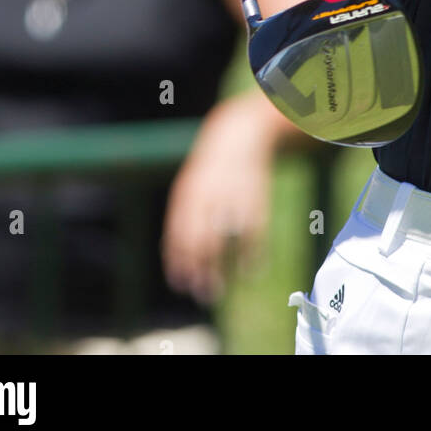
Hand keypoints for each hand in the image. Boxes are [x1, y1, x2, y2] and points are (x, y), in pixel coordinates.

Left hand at [160, 93, 275, 304]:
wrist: (239, 135)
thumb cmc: (210, 170)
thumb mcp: (190, 187)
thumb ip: (183, 218)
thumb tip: (174, 257)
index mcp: (189, 195)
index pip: (180, 235)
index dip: (179, 262)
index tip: (181, 285)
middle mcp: (209, 197)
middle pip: (201, 242)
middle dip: (200, 272)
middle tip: (202, 294)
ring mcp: (234, 197)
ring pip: (226, 241)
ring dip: (223, 269)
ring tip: (221, 289)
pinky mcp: (256, 198)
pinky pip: (254, 233)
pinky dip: (252, 255)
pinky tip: (250, 271)